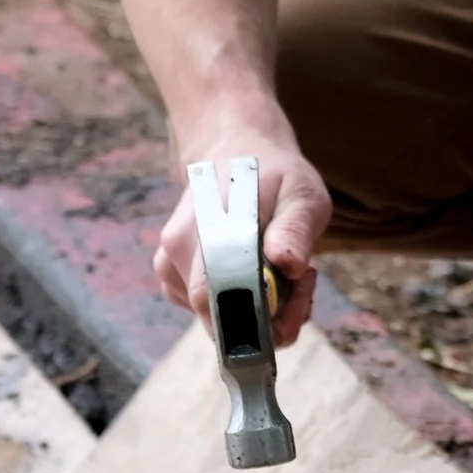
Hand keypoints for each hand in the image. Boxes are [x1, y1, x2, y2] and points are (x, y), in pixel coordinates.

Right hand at [152, 118, 331, 348]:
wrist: (235, 152)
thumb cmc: (273, 174)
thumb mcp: (301, 192)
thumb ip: (295, 228)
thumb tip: (287, 265)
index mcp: (207, 228)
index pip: (221, 301)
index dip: (263, 320)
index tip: (301, 298)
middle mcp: (179, 250)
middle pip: (219, 319)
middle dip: (268, 316)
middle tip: (303, 279)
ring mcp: (170, 266)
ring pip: (214, 318)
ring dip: (256, 309)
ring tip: (283, 266)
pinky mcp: (172, 277)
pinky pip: (207, 311)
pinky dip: (238, 304)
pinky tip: (261, 275)